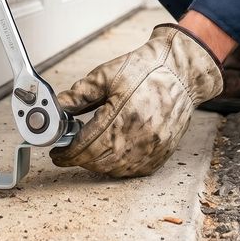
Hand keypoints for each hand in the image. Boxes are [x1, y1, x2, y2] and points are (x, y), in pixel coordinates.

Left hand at [50, 24, 223, 177]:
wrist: (181, 71)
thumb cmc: (148, 69)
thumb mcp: (108, 74)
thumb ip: (80, 93)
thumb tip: (59, 105)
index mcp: (122, 117)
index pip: (85, 147)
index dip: (67, 153)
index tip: (58, 152)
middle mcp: (138, 138)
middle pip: (97, 162)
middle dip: (79, 159)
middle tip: (71, 150)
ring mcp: (152, 148)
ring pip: (115, 170)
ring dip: (97, 164)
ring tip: (91, 149)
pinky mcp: (162, 152)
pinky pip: (134, 171)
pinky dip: (119, 167)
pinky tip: (113, 153)